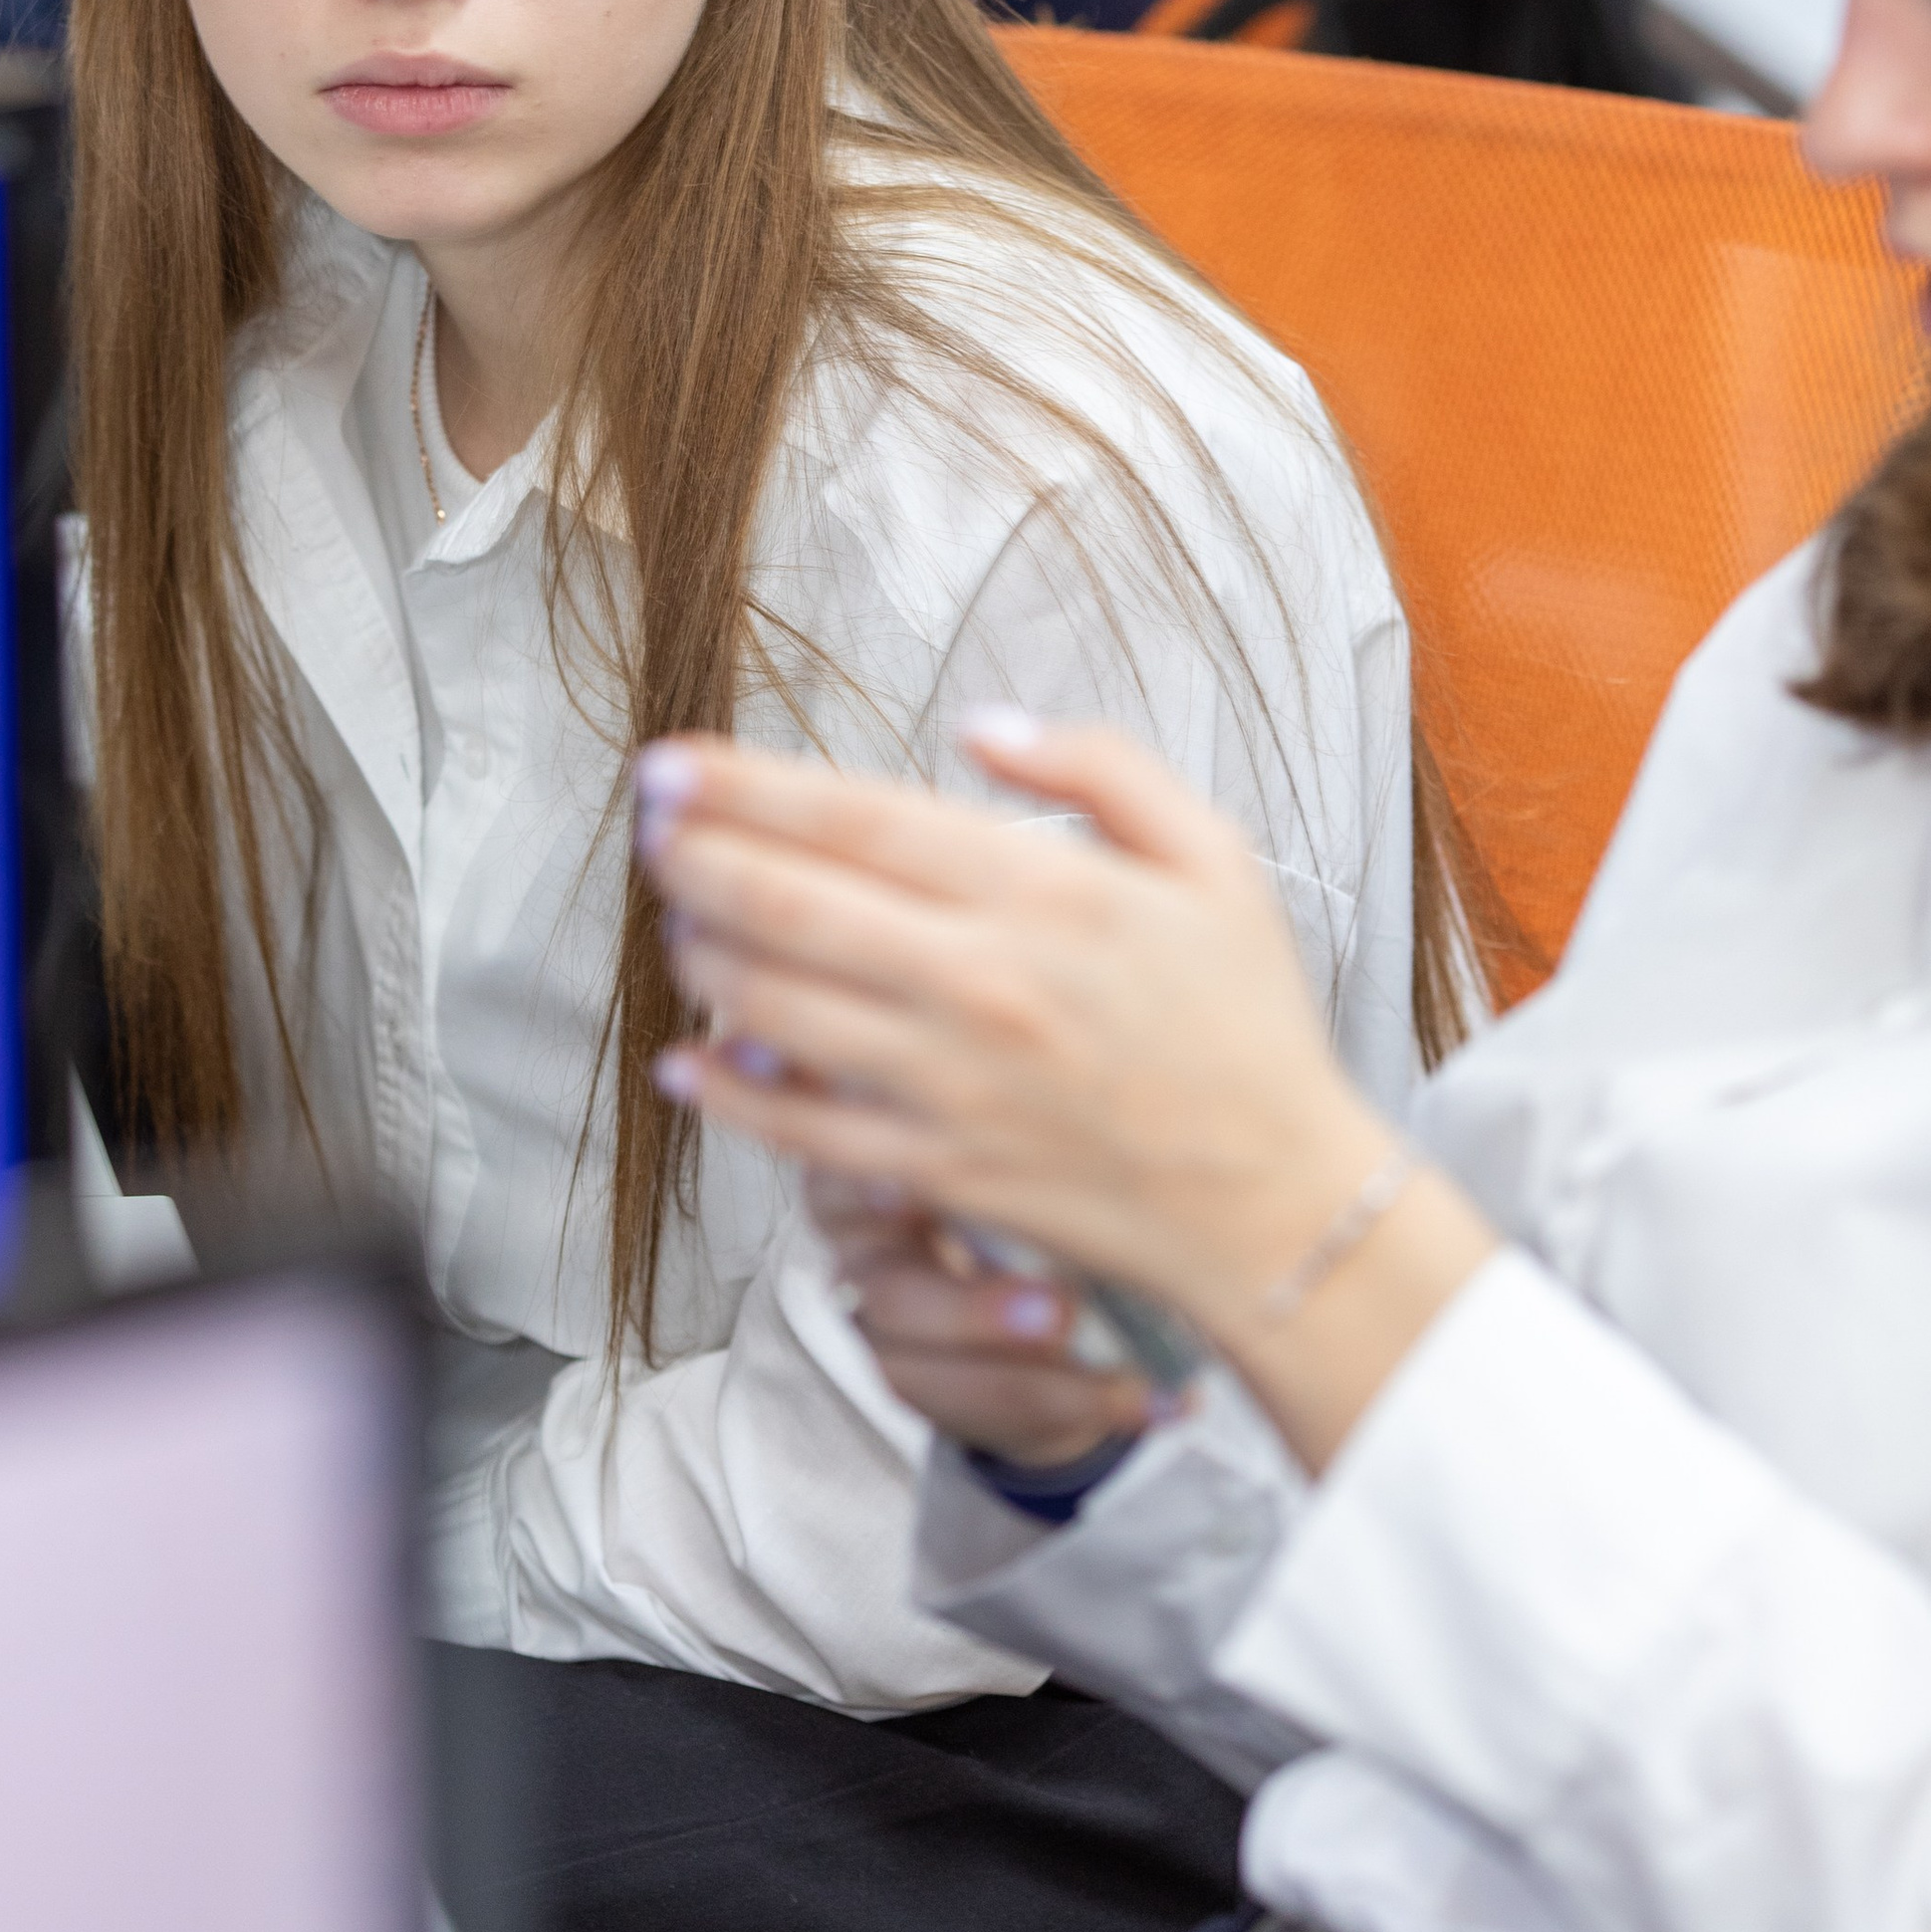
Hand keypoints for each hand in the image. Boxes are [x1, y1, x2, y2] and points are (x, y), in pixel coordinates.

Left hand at [641, 717, 1497, 1470]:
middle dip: (695, 855)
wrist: (1280, 1204)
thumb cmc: (1246, 1025)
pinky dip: (727, 1092)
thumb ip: (1099, 766)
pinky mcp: (934, 1171)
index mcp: (1039, 892)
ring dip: (702, 955)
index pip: (854, 819)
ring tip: (680, 917)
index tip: (674, 764)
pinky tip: (687, 1058)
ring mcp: (946, 1085)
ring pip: (773, 1008)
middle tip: (651, 825)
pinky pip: (798, 1129)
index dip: (745, 787)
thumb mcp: (1211, 855)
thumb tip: (982, 727)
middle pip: (788, 904)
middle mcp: (976, 983)